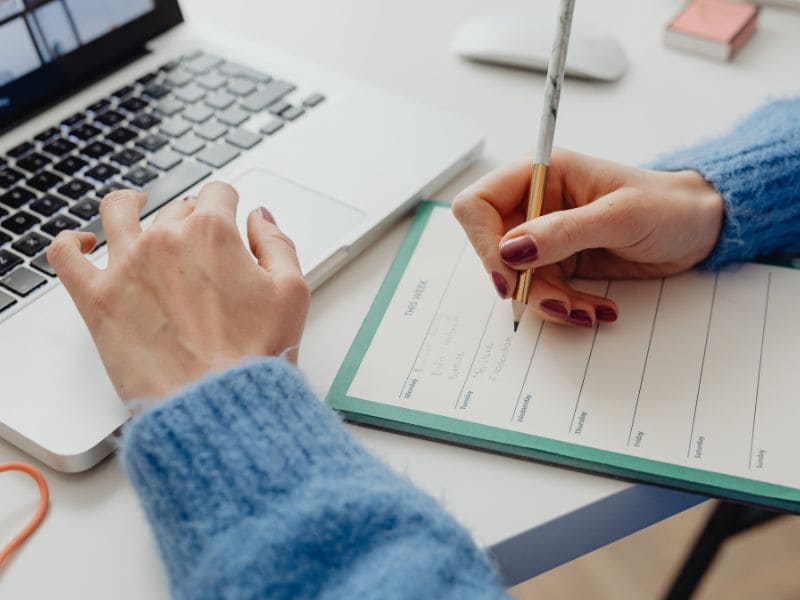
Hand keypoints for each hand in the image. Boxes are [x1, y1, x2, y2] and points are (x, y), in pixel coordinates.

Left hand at [47, 183, 309, 400]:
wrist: (216, 404)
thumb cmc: (255, 355)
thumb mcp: (292, 292)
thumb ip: (277, 242)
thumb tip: (259, 217)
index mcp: (213, 232)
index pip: (218, 193)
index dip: (227, 204)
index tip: (228, 217)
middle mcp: (166, 239)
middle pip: (175, 208)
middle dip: (190, 220)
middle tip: (201, 251)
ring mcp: (126, 265)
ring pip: (116, 212)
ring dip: (128, 204)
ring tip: (133, 207)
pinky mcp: (97, 299)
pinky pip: (65, 255)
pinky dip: (71, 243)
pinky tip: (83, 244)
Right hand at [452, 149, 723, 326]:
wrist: (698, 228)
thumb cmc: (667, 205)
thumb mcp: (619, 216)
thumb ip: (563, 232)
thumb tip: (512, 250)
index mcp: (540, 174)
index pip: (479, 205)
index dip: (484, 242)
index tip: (509, 277)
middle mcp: (534, 203)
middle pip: (493, 250)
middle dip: (523, 283)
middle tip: (558, 302)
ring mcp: (544, 235)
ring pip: (517, 279)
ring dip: (548, 302)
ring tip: (587, 310)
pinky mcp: (558, 261)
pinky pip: (542, 291)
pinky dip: (564, 307)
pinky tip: (596, 309)